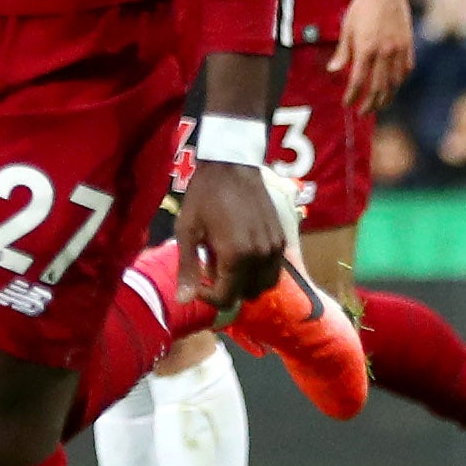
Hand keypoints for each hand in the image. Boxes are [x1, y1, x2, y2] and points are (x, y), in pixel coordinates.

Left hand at [174, 162, 287, 312]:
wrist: (232, 165)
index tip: (197, 283)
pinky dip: (259, 271)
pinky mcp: (282, 239)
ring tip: (227, 264)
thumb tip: (184, 301)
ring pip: (265, 285)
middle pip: (247, 295)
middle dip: (227, 290)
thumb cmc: (204, 196)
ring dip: (246, 284)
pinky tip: (242, 254)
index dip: (207, 298)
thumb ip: (187, 268)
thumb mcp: (187, 230)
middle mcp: (261, 255)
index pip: (226, 298)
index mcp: (236, 255)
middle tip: (210, 271)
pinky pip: (274, 269)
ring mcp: (275, 248)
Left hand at [330, 0, 414, 117]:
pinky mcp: (408, 45)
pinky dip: (399, 82)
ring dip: (386, 97)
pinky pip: (405, 70)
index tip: (347, 104)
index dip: (352, 96)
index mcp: (366, 49)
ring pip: (394, 82)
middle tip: (363, 112)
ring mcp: (398, 50)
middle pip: (378, 88)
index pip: (358, 81)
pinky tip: (393, 87)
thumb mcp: (347, 29)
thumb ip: (342, 53)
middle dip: (370, 103)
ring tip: (379, 105)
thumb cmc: (362, 8)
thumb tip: (332, 71)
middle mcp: (384, 53)